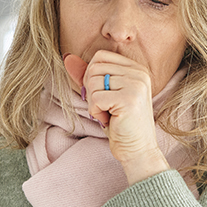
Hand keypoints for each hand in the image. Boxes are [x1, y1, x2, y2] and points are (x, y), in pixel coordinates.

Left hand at [64, 51, 169, 183]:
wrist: (138, 150)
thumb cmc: (120, 123)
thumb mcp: (103, 95)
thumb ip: (88, 76)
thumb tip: (68, 58)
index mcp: (136, 68)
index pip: (100, 56)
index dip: (91, 75)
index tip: (101, 95)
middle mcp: (139, 73)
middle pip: (94, 68)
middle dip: (91, 90)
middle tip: (104, 107)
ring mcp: (136, 85)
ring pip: (93, 82)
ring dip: (93, 103)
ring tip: (108, 113)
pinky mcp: (129, 99)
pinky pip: (96, 98)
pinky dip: (96, 112)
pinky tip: (109, 120)